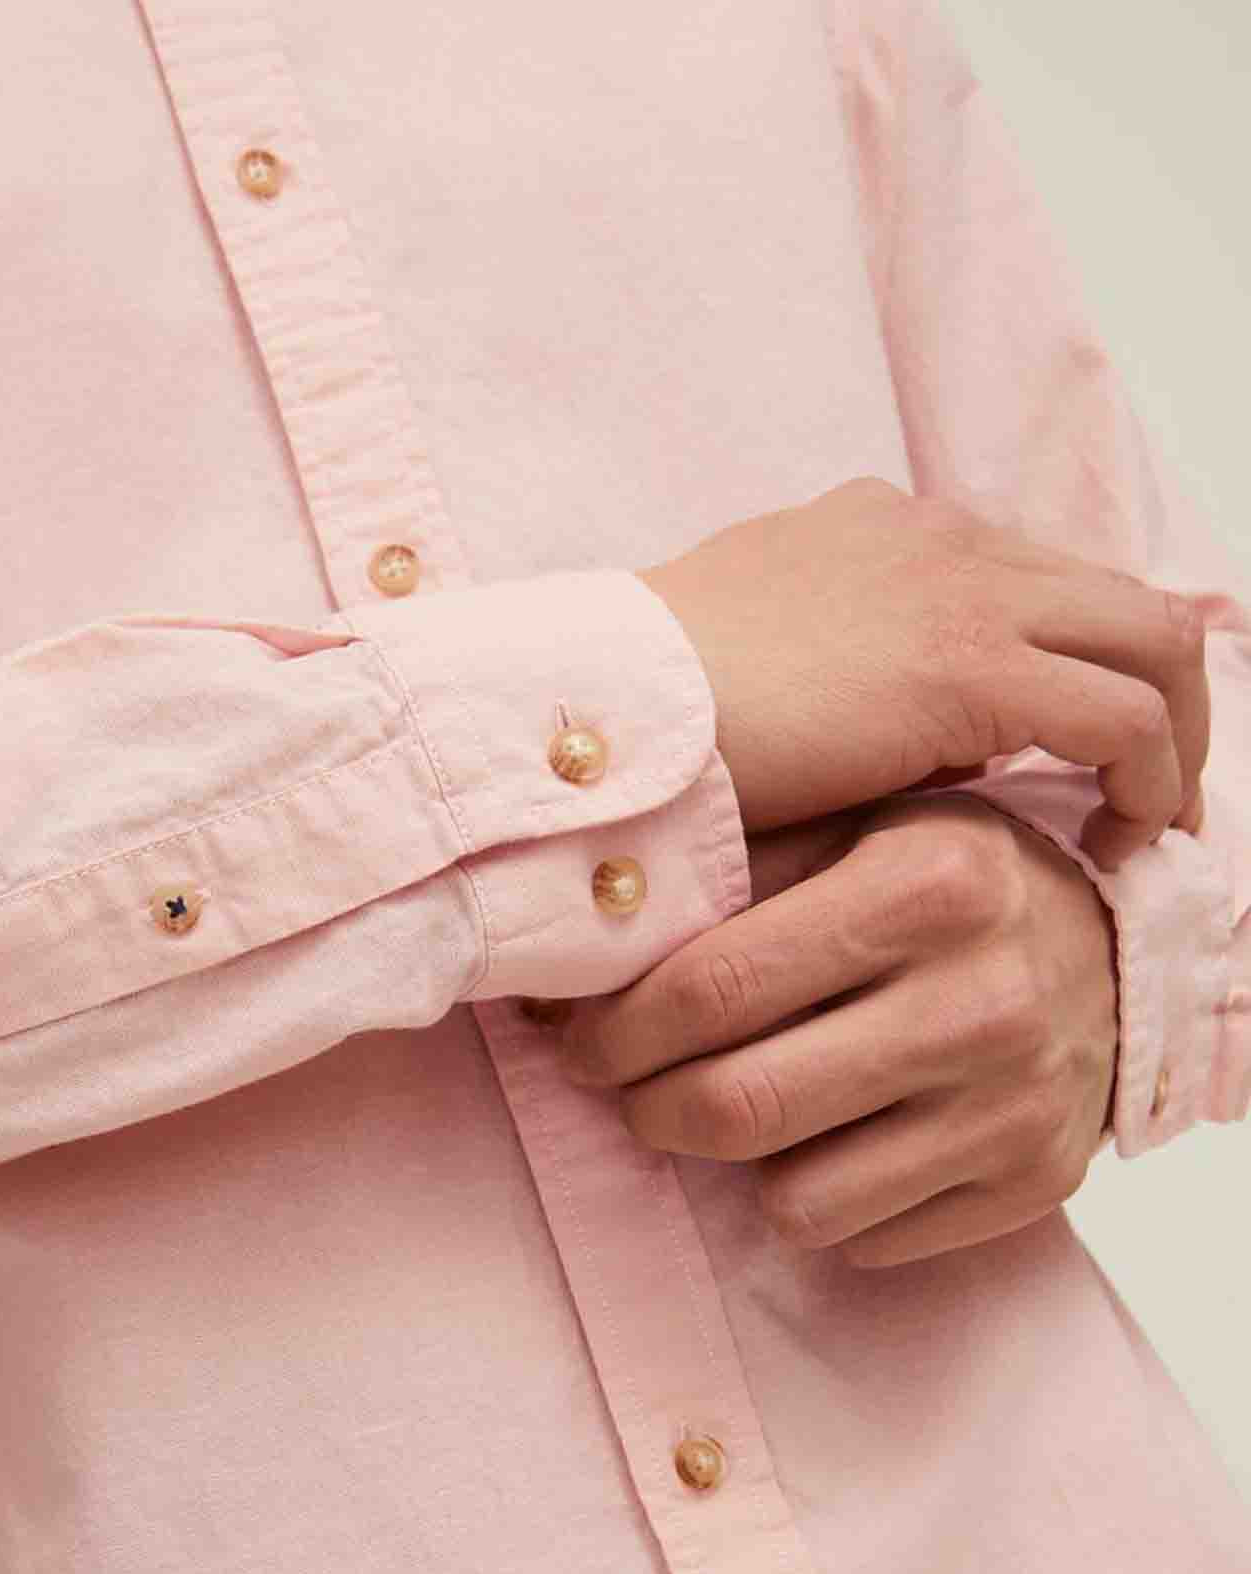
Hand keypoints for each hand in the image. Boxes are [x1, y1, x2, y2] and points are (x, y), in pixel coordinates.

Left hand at [552, 792, 1119, 1268]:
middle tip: (630, 1090)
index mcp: (924, 883)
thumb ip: (736, 871)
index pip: (713, 987)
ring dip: (737, 1165)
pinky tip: (832, 1139)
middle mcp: (980, 997)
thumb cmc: (948, 881)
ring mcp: (1014, 1104)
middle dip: (648, 1109)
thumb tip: (585, 928)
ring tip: (742, 1109)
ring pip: (794, 1200)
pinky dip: (824, 1200)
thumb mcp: (857, 831)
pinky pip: (864, 1240)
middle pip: (737, 1106)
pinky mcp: (1034, 1183)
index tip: (582, 1042)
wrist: (1115, 948)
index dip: (616, 1031)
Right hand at [638, 475, 1208, 868]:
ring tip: (1147, 822)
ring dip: (1172, 735)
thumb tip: (934, 747)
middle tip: (1145, 787)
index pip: (1035, 580)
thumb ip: (861, 678)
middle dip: (1159, 692)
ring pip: (1152, 639)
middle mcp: (941, 538)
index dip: (1079, 664)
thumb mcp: (768, 668)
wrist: (607, 704)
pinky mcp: (970, 664)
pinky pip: (1124, 714)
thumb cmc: (660, 711)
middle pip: (1118, 597)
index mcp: (886, 530)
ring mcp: (962, 589)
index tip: (1076, 750)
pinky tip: (1120, 837)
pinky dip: (1150, 775)